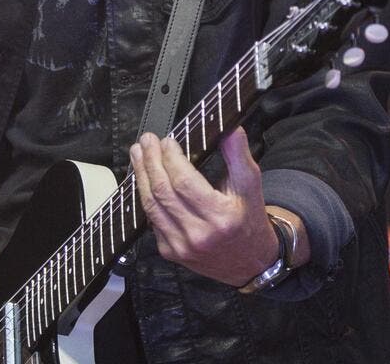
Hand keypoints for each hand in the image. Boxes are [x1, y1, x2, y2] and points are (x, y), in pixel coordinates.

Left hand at [129, 127, 279, 285]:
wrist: (250, 262)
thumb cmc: (249, 220)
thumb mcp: (251, 185)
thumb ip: (239, 154)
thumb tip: (231, 127)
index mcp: (220, 216)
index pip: (184, 182)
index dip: (171, 158)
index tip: (167, 141)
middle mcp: (199, 234)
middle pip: (162, 192)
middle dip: (150, 161)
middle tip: (146, 141)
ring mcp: (182, 246)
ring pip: (151, 206)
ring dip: (141, 176)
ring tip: (138, 155)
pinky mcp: (172, 252)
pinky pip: (151, 221)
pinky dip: (145, 197)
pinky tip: (144, 180)